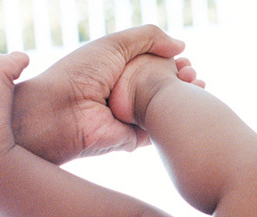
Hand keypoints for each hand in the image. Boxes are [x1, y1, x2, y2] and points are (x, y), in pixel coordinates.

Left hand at [11, 25, 201, 164]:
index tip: (185, 59)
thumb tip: (181, 45)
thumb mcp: (114, 44)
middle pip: (164, 85)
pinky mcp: (135, 139)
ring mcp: (131, 117)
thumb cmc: (79, 74)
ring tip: (196, 84)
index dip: (173, 61)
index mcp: (119, 69)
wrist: (61, 112)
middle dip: (183, 77)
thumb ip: (148, 38)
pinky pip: (161, 130)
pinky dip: (178, 119)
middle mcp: (126, 93)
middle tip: (192, 73)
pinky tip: (190, 106)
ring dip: (186, 96)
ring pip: (167, 107)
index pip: (154, 64)